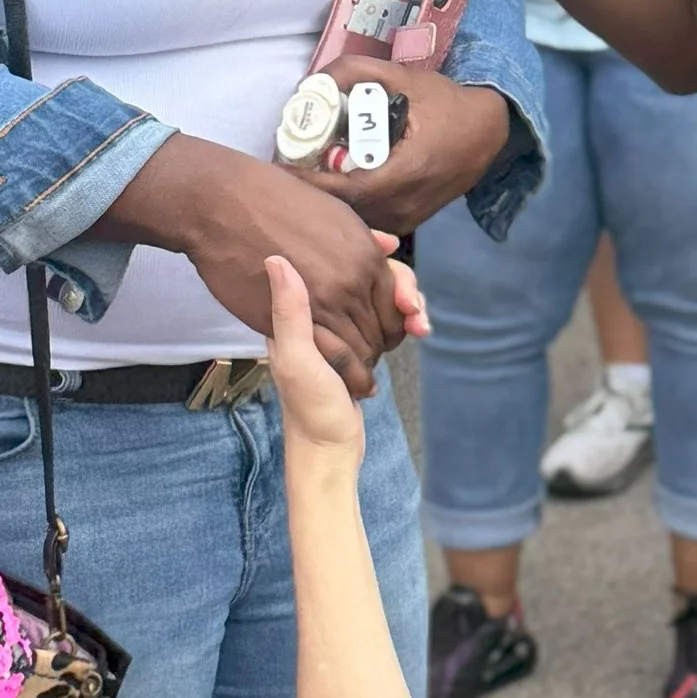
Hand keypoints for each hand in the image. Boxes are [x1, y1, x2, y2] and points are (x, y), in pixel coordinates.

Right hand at [168, 144, 408, 394]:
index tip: (382, 334)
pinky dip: (346, 373)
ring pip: (362, 347)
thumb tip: (390, 246)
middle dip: (378, 347)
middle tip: (368, 360)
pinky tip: (342, 379)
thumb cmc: (272, 200)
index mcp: (365, 254)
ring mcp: (326, 301)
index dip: (393, 324)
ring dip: (361, 364)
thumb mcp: (330, 210)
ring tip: (355, 374)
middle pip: (383, 329)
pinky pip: (336, 357)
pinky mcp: (294, 320)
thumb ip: (363, 236)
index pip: (397, 303)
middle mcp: (353, 279)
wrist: (221, 205)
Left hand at [264, 246, 423, 453]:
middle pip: (367, 273)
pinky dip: (408, 318)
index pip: (335, 259)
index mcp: (298, 309)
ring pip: (383, 293)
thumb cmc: (309, 408)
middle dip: (399, 282)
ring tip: (421, 323)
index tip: (389, 248)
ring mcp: (345, 324)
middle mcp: (322, 310)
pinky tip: (419, 330)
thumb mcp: (296, 361)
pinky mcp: (363, 339)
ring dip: (409, 301)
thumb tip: (276, 258)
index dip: (364, 250)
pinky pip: (390, 315)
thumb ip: (288, 312)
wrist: (330, 449)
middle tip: (413, 305)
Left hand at [301, 51, 511, 230]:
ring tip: (303, 174)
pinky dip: (347, 204)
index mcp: (405, 173)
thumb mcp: (403, 77)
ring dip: (328, 200)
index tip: (280, 165)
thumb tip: (311, 80)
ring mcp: (408, 219)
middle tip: (285, 166)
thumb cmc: (447, 104)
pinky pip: (369, 219)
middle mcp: (405, 205)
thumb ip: (356, 72)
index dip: (309, 180)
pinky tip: (332, 183)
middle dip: (312, 189)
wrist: (488, 131)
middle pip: (344, 209)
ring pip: (356, 219)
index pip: (345, 189)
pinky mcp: (410, 222)